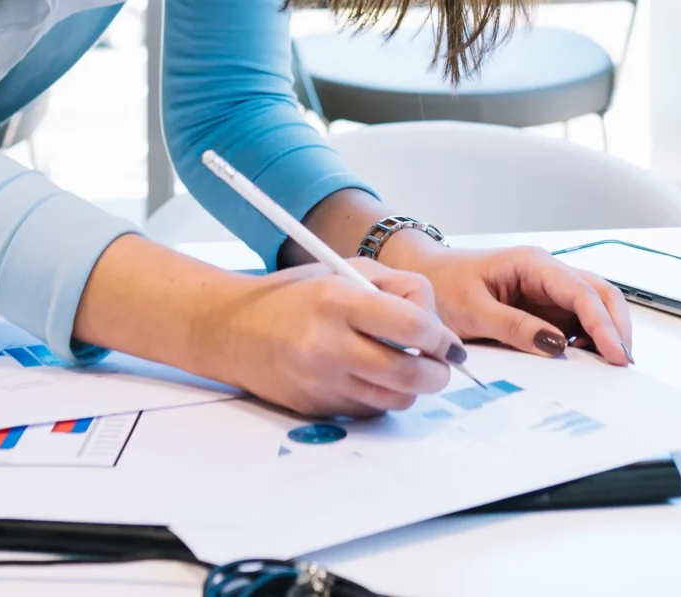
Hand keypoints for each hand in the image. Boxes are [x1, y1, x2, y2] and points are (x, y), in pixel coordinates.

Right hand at [206, 256, 462, 418]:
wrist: (233, 330)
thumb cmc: (295, 295)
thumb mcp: (345, 270)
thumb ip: (398, 288)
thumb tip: (437, 329)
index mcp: (338, 301)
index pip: (412, 327)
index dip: (440, 338)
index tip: (447, 343)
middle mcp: (329, 345)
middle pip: (410, 374)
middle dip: (438, 373)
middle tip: (440, 364)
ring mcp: (321, 382)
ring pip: (394, 400)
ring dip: (412, 388)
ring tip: (405, 368)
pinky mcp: (316, 408)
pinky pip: (368, 410)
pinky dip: (380, 397)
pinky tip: (368, 376)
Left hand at [383, 237, 633, 364]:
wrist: (425, 277)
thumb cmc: (444, 286)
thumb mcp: (473, 310)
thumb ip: (515, 327)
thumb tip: (556, 346)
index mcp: (533, 263)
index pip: (581, 292)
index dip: (603, 324)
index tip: (616, 354)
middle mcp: (548, 272)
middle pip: (600, 293)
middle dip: (617, 326)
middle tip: (623, 364)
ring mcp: (548, 288)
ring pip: (594, 304)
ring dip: (607, 331)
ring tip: (611, 366)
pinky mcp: (544, 306)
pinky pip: (577, 320)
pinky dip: (590, 338)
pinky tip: (589, 361)